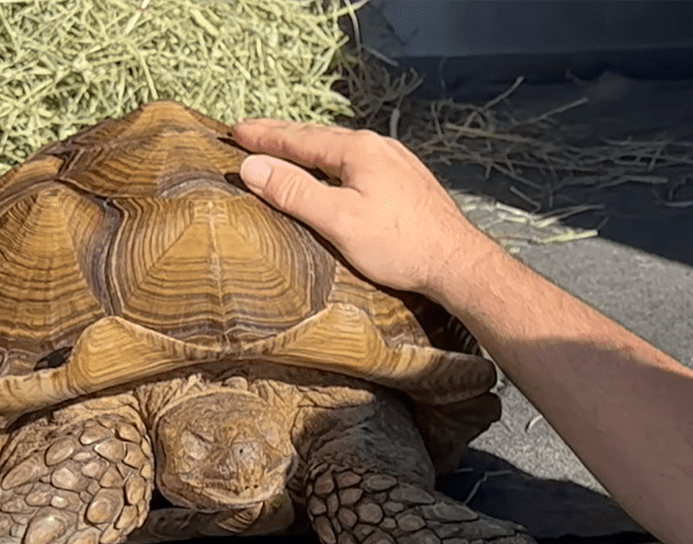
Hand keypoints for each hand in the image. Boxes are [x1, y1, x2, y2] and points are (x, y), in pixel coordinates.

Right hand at [232, 119, 492, 299]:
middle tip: (250, 133)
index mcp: (357, 150)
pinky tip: (330, 171)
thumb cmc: (399, 245)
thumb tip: (253, 166)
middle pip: (318, 137)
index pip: (298, 138)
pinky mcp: (404, 180)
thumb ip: (293, 191)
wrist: (457, 263)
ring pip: (338, 148)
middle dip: (281, 135)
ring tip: (283, 148)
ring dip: (306, 147)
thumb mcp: (337, 220)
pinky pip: (356, 161)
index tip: (235, 132)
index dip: (264, 136)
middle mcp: (376, 146)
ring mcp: (394, 162)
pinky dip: (329, 161)